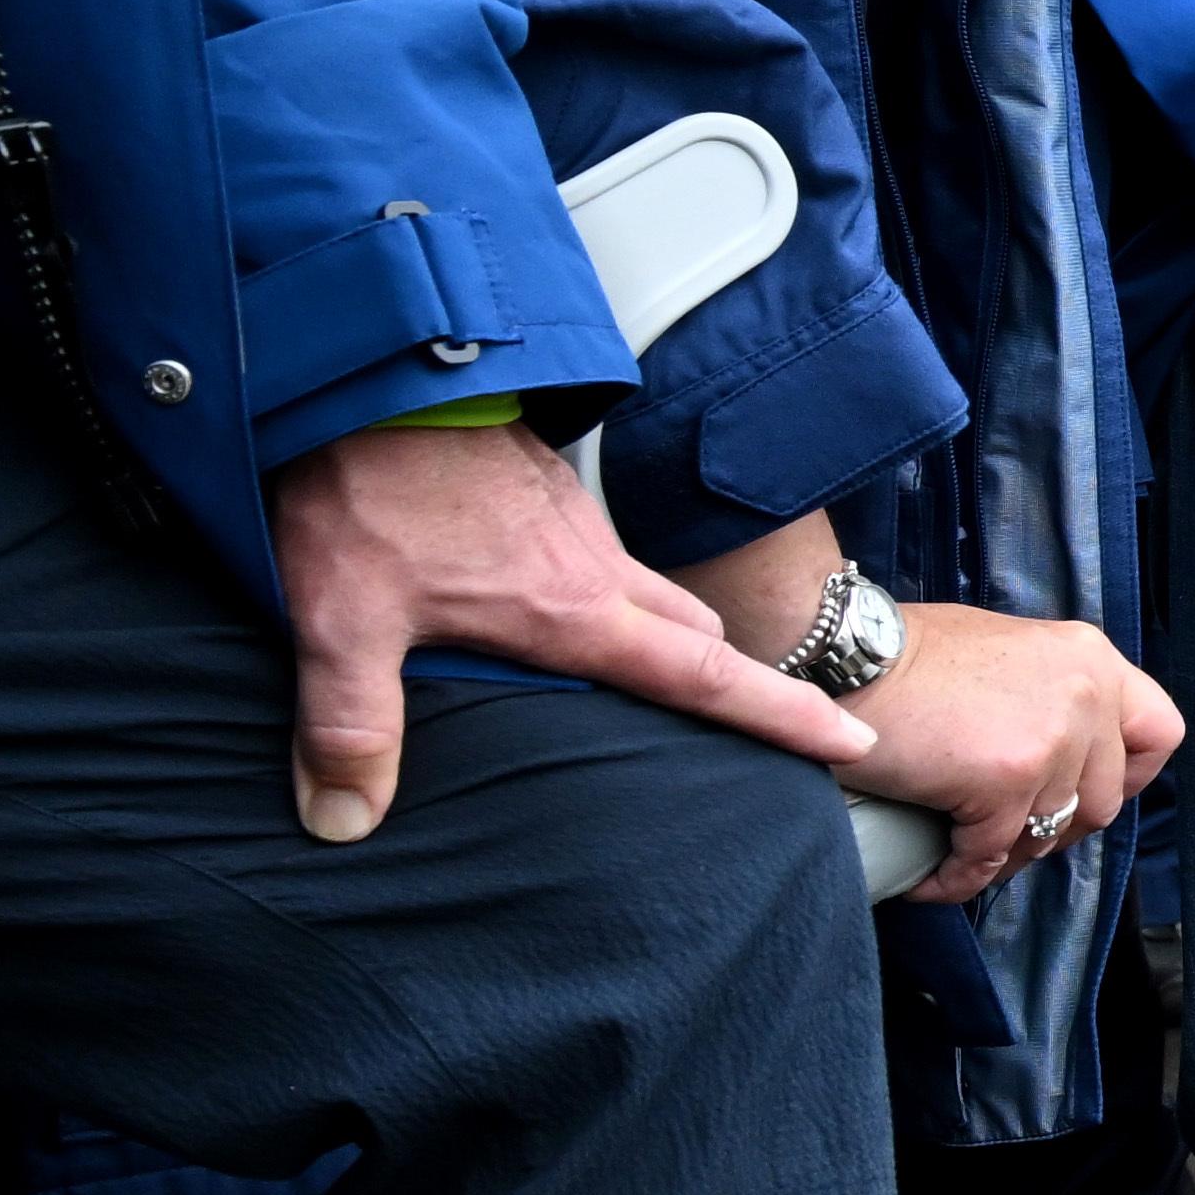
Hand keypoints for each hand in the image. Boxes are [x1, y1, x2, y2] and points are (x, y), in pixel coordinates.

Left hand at [266, 424, 871, 845]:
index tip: (852, 738)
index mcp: (573, 612)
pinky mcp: (545, 495)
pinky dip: (604, 594)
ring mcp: (576, 526)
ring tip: (638, 675)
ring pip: (651, 592)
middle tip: (753, 725)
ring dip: (665, 634)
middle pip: (695, 634)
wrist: (369, 373)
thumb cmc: (366, 492)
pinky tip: (543, 604)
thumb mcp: (343, 620)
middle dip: (732, 682)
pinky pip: (600, 557)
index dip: (784, 715)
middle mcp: (595, 569)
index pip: (707, 677)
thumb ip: (349, 726)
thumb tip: (344, 820)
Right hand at [844, 606, 1186, 907]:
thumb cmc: (906, 656)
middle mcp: (1086, 694)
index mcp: (1092, 659)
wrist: (842, 653)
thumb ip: (1050, 694)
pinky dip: (956, 878)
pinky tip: (929, 880)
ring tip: (962, 858)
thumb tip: (1061, 756)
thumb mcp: (1009, 652)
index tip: (1084, 799)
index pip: (1159, 734)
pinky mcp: (1005, 778)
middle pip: (1102, 802)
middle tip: (1006, 841)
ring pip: (1046, 837)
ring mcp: (1052, 738)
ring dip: (1004, 858)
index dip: (1128, 779)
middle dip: (1054, 834)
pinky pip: (987, 856)